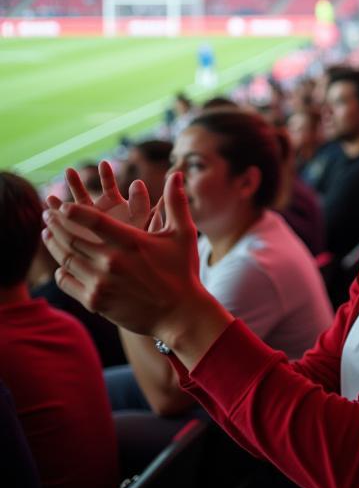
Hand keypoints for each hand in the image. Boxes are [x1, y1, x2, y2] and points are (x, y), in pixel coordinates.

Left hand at [42, 170, 206, 338]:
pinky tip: (60, 264)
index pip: (94, 221)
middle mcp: (112, 262)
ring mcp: (101, 283)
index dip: (73, 211)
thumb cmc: (182, 270)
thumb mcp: (183, 233)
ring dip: (53, 243)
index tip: (62, 205)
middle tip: (47, 214)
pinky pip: (67, 281)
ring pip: (66, 258)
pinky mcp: (95, 301)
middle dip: (56, 223)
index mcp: (131, 242)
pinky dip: (61, 270)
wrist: (179, 313)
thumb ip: (175, 202)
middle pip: (72, 238)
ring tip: (47, 233)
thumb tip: (177, 173)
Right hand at [51, 160, 151, 228]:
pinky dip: (54, 219)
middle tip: (69, 171)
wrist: (126, 258)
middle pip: (82, 193)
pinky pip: (61, 224)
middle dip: (75, 183)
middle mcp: (96, 208)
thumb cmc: (137, 237)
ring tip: (50, 198)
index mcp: (113, 201)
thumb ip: (140, 201)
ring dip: (57, 203)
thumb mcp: (140, 218)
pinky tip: (47, 214)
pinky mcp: (75, 232)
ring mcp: (83, 220)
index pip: (108, 185)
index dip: (106, 175)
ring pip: (68, 207)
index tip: (103, 164)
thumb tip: (138, 181)